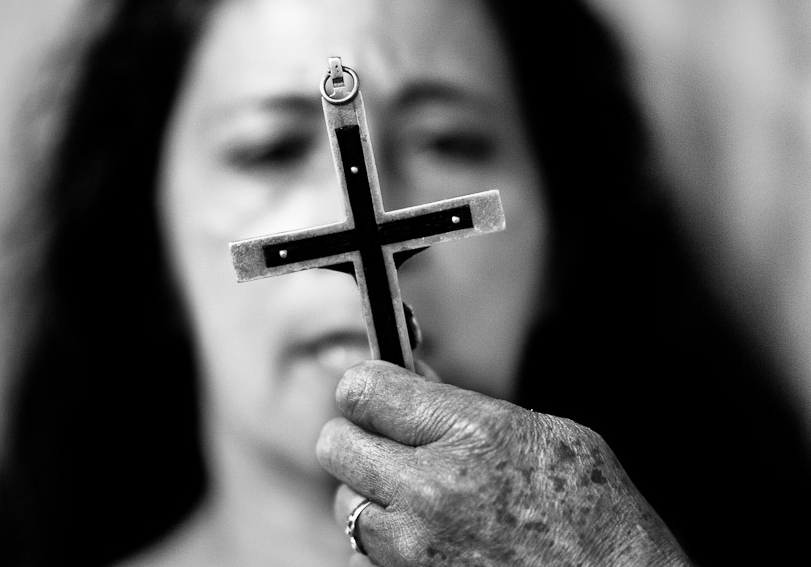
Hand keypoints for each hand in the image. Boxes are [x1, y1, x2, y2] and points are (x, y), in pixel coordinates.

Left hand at [317, 361, 690, 566]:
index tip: (374, 393)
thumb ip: (465, 407)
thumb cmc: (598, 514)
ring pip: (344, 502)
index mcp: (470, 434)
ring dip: (369, 494)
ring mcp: (415, 547)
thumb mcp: (545, 433)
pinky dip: (381, 545)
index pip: (363, 389)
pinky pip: (361, 554)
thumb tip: (410, 382)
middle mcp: (431, 489)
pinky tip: (424, 539)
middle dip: (357, 437)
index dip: (365, 386)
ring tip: (415, 496)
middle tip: (386, 441)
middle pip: (334, 444)